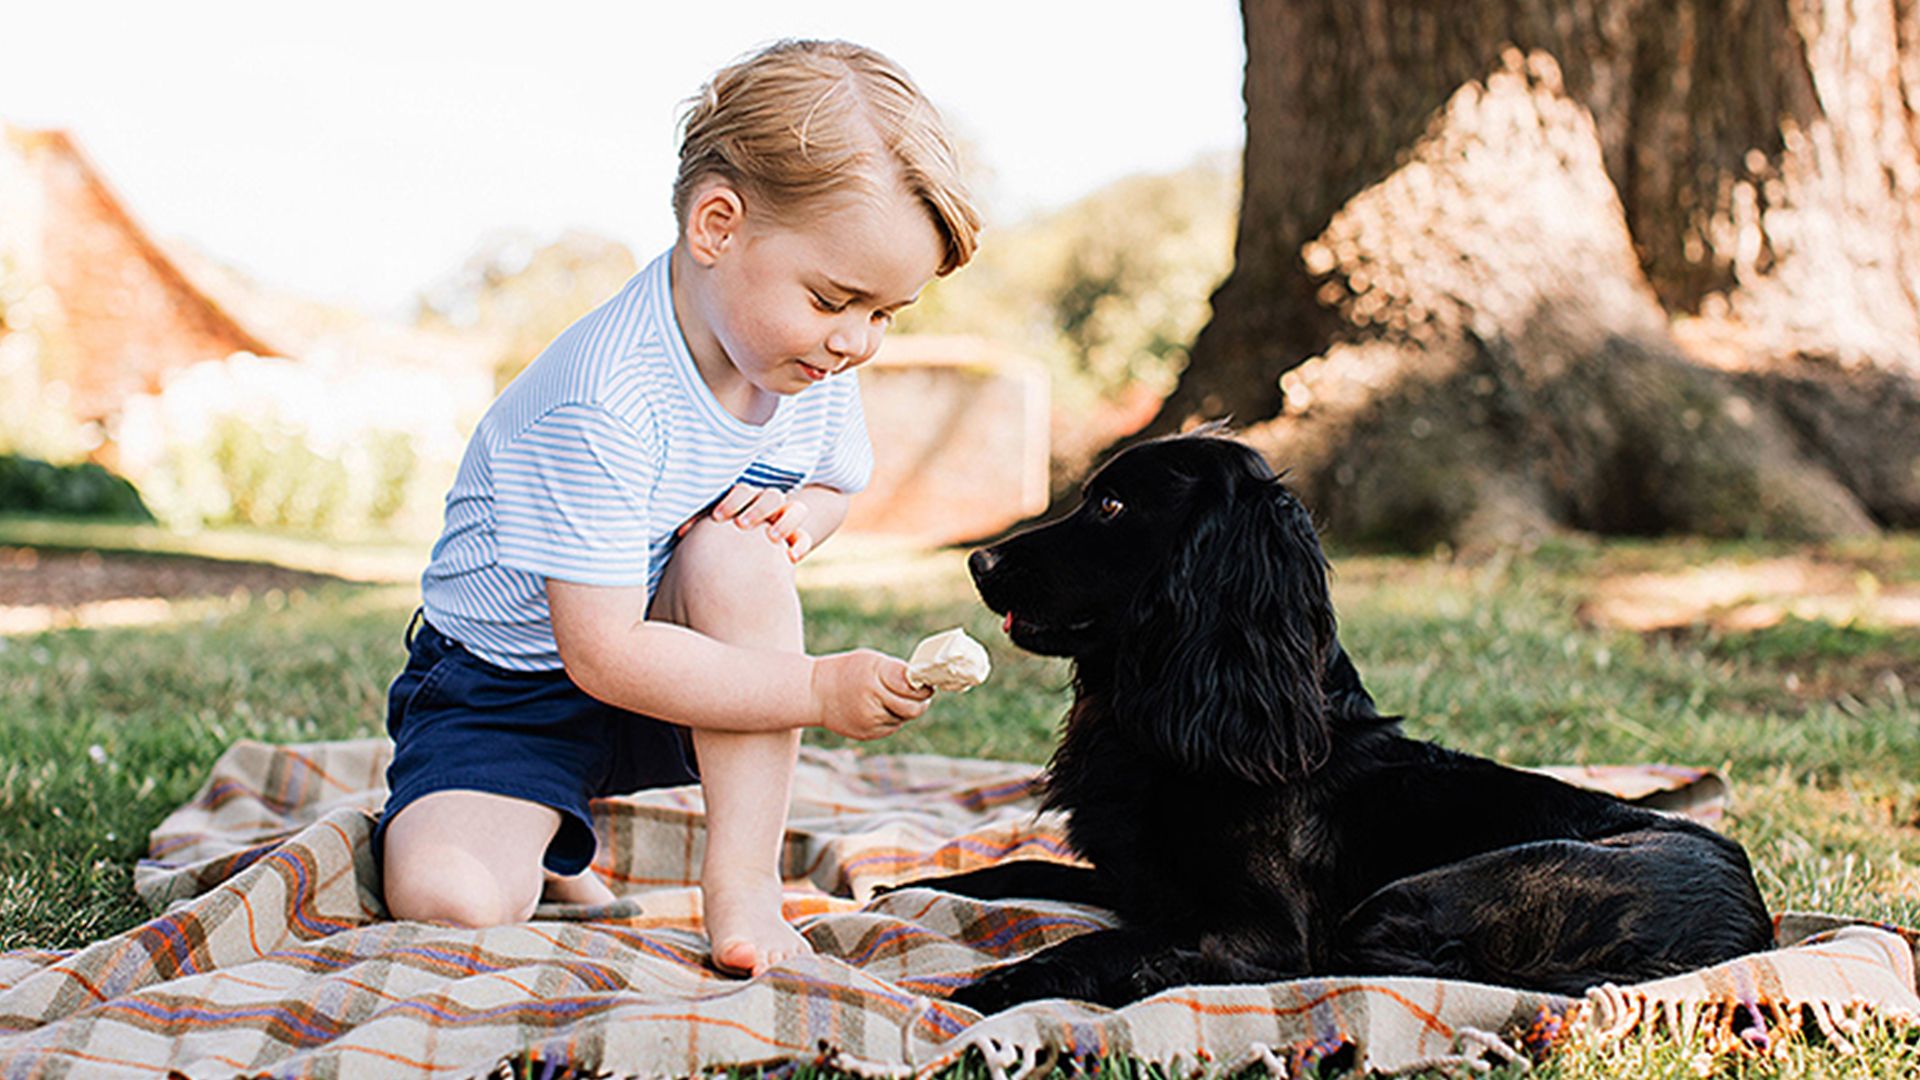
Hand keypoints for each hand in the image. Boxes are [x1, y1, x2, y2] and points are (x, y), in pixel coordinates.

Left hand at [679, 484, 814, 561]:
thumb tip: (679, 531)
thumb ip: (701, 524)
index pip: (743, 490)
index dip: (732, 501)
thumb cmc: (724, 537)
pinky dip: (800, 545)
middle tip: (742, 525)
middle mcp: (768, 506)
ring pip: (794, 510)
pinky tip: (791, 557)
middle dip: (757, 509)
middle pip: (770, 496)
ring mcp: (785, 520)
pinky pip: (804, 537)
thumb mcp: (715, 527)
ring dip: (783, 521)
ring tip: (771, 537)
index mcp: (746, 499)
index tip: (718, 518)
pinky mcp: (796, 539)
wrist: (749, 551)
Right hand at [809, 650, 932, 739]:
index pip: (912, 687)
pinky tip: (880, 707)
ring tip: (891, 697)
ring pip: (903, 718)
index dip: (923, 685)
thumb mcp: (871, 661)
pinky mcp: (868, 734)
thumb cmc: (847, 672)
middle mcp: (872, 702)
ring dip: (905, 709)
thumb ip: (896, 671)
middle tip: (922, 692)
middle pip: (913, 708)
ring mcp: (870, 721)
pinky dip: (892, 718)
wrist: (814, 693)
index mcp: (874, 678)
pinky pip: (892, 727)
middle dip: (921, 701)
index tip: (926, 681)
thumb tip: (922, 682)